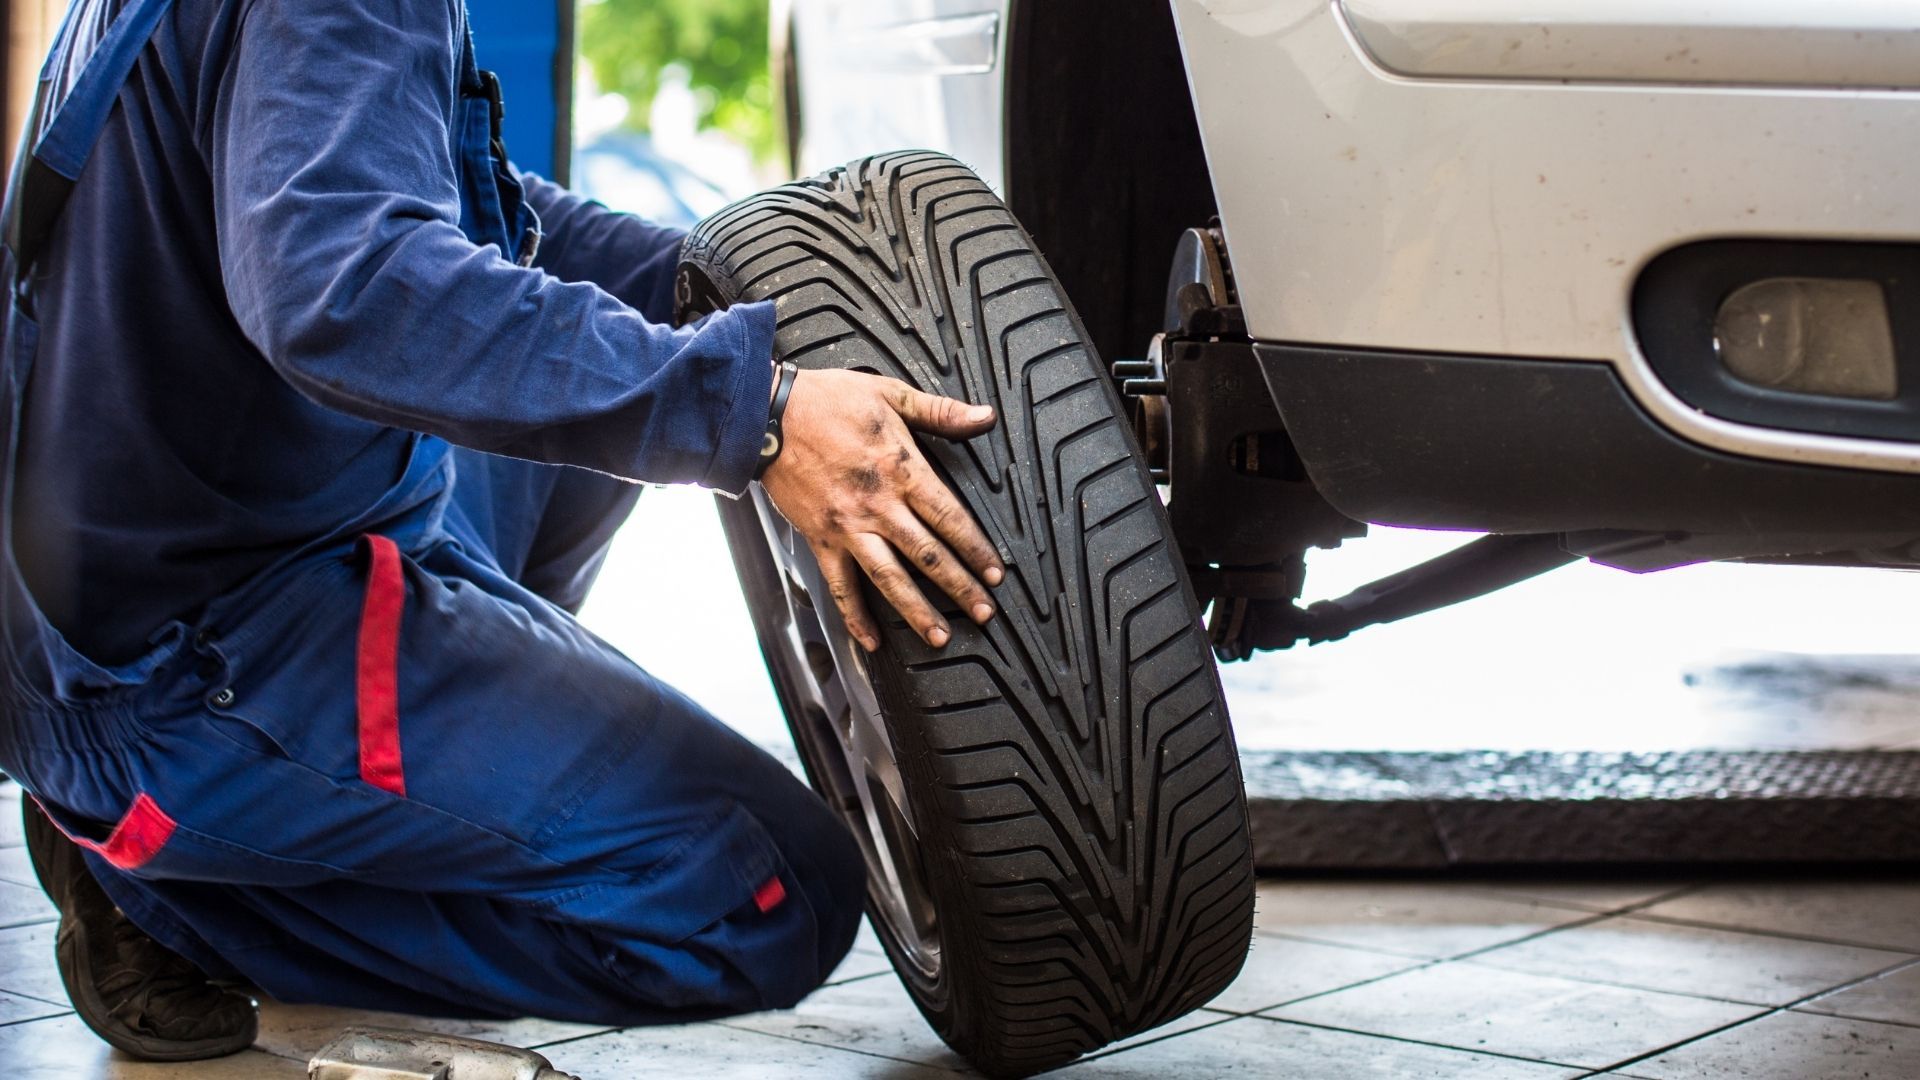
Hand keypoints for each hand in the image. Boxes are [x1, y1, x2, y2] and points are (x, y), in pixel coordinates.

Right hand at [761, 368, 1003, 651]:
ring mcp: (848, 526)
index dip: (976, 548)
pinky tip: (870, 639)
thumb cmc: (825, 401)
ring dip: (916, 611)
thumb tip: (984, 416)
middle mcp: (878, 505)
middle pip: (927, 555)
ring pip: (889, 578)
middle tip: (983, 612)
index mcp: (901, 469)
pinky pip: (840, 584)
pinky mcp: (820, 538)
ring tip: (938, 636)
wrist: (766, 415)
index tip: (995, 572)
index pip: (949, 517)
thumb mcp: (890, 393)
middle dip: (959, 587)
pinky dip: (854, 615)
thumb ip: (941, 411)